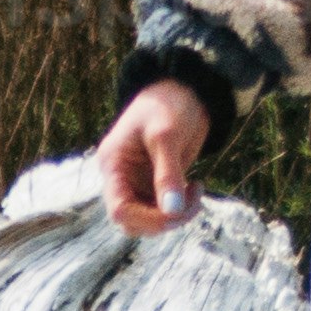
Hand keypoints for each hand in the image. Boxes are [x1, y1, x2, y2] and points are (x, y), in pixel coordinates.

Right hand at [95, 82, 209, 238]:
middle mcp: (122, 177)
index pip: (119, 209)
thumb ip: (168, 173)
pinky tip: (196, 188)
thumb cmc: (169, 104)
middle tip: (192, 204)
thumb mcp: (167, 136)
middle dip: (163, 220)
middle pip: (132, 221)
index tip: (175, 214)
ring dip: (175, 215)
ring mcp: (138, 181)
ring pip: (150, 218)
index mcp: (114, 164)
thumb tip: (172, 212)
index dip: (146, 220)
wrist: (186, 89)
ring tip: (196, 192)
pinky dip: (182, 207)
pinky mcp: (155, 182)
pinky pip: (163, 208)